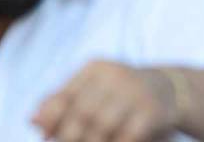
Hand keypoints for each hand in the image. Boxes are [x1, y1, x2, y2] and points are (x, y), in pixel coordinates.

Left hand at [33, 61, 182, 141]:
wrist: (170, 90)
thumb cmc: (119, 95)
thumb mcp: (91, 91)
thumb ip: (61, 103)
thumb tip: (34, 120)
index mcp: (96, 68)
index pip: (64, 97)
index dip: (51, 121)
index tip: (46, 137)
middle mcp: (116, 75)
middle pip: (82, 113)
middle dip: (69, 137)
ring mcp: (137, 92)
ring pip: (102, 126)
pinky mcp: (152, 111)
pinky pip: (125, 136)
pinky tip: (112, 141)